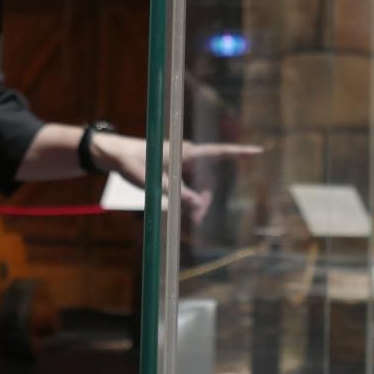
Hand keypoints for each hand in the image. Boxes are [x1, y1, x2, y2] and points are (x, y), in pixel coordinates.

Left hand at [93, 132, 261, 222]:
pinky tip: (181, 211)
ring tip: (188, 221)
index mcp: (186, 152)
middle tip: (195, 222)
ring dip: (196, 203)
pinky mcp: (176, 170)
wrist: (115, 156)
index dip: (239, 153)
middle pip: (208, 180)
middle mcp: (188, 156)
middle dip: (205, 201)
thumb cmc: (132, 163)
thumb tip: (196, 205)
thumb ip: (176, 193)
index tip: (259, 151)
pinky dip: (188, 199)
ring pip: (199, 186)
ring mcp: (183, 163)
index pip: (218, 152)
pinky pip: (189, 186)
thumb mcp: (153, 182)